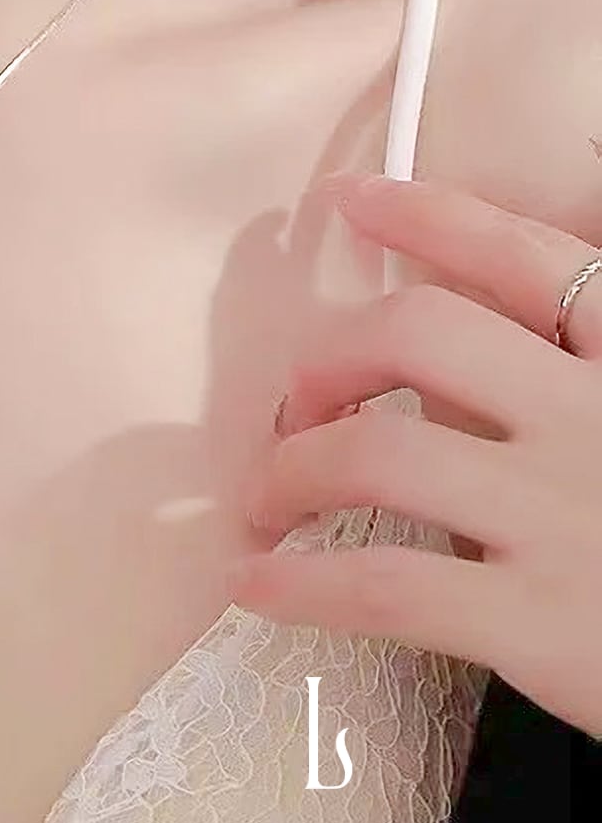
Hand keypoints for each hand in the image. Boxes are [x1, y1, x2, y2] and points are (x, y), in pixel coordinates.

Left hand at [230, 171, 601, 737]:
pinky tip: (254, 585)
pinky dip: (297, 583)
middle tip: (298, 405)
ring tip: (266, 501)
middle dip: (330, 361)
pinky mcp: (543, 622)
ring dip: (292, 471)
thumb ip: (582, 366)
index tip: (354, 199)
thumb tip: (490, 333)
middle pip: (419, 334)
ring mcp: (569, 518)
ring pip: (379, 451)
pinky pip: (383, 584)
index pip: (529, 256)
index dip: (432, 216)